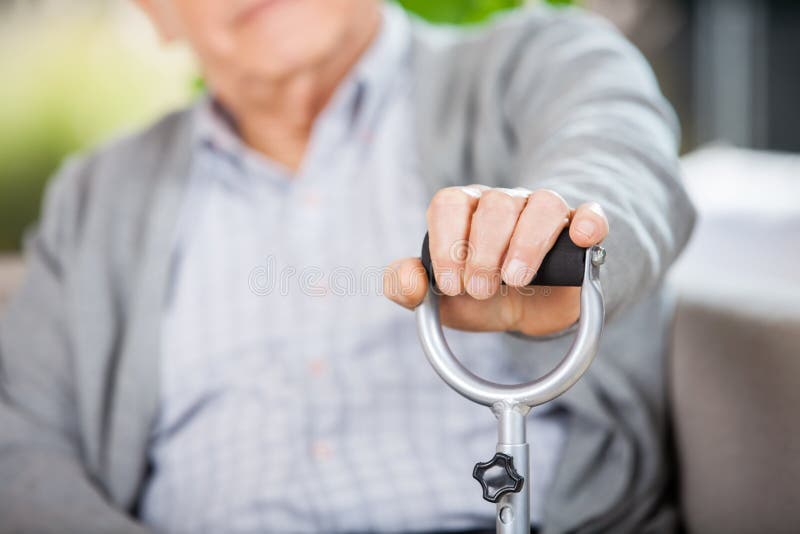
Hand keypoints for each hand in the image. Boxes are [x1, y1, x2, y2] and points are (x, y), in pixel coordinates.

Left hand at [384, 186, 608, 335]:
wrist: (528, 312)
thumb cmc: (480, 295)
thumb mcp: (440, 299)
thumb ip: (408, 288)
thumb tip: (406, 281)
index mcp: (465, 211)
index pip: (450, 203)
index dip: (447, 242)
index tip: (452, 284)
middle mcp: (505, 204)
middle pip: (495, 205)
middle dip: (484, 252)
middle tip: (482, 290)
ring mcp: (545, 213)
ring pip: (542, 204)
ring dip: (526, 244)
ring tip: (516, 281)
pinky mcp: (580, 232)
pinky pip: (591, 213)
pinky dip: (588, 223)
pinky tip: (580, 239)